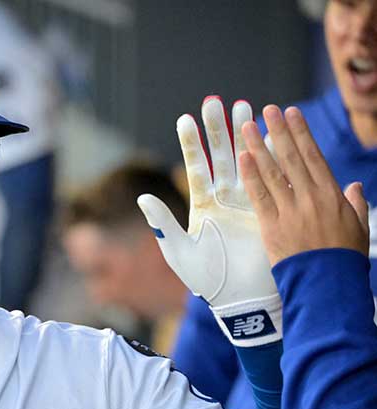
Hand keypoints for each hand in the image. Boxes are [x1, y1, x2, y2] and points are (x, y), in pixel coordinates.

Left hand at [137, 96, 281, 345]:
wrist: (239, 300)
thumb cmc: (206, 280)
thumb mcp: (178, 251)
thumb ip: (162, 223)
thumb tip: (143, 197)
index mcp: (202, 206)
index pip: (195, 167)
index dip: (191, 143)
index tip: (185, 118)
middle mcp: (225, 199)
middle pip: (221, 156)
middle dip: (218, 129)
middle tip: (215, 102)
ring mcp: (249, 202)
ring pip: (246, 160)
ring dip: (246, 135)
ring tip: (245, 106)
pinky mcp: (269, 210)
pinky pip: (271, 177)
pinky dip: (271, 155)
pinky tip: (271, 133)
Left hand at [238, 105, 368, 264]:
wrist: (328, 285)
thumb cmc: (344, 259)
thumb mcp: (358, 228)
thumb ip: (355, 204)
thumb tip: (354, 186)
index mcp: (331, 195)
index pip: (313, 155)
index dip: (300, 132)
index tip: (292, 113)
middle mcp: (310, 197)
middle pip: (291, 157)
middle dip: (279, 130)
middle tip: (267, 108)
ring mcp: (290, 211)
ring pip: (272, 172)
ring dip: (258, 146)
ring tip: (246, 126)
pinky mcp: (272, 226)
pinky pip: (259, 196)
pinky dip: (250, 175)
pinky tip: (242, 158)